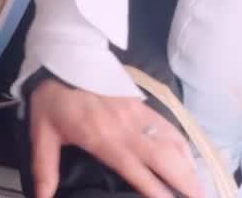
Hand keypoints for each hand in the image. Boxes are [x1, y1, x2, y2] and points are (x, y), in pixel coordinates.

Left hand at [30, 78, 202, 197]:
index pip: (135, 168)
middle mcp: (125, 126)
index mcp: (102, 137)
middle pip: (163, 157)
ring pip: (170, 140)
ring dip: (188, 165)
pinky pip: (167, 124)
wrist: (61, 58)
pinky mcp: (140, 102)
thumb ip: (44, 170)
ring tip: (199, 187)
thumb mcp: (42, 135)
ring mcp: (136, 113)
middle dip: (185, 181)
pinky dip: (182, 143)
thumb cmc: (52, 100)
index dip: (156, 189)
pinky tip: (189, 158)